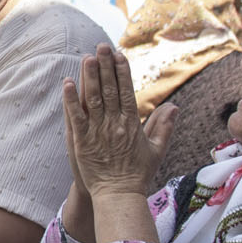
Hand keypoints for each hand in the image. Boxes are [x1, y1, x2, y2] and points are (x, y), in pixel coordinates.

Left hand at [61, 47, 170, 198]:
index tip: (119, 55)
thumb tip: (174, 106)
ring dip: (89, 77)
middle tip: (101, 46)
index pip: (127, 92)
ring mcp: (97, 132)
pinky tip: (68, 83)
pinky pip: (76, 117)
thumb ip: (164, 127)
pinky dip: (71, 100)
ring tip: (86, 57)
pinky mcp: (82, 141)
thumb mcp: (156, 150)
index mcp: (132, 124)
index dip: (123, 72)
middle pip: (110, 90)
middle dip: (105, 66)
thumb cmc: (138, 174)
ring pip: (93, 99)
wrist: (119, 196)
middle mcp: (115, 124)